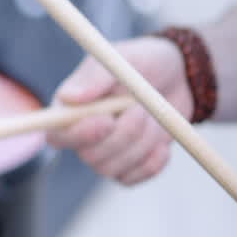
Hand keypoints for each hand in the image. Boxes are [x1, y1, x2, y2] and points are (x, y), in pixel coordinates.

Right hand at [46, 37, 192, 185]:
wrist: (179, 76)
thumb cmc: (143, 62)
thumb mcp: (122, 59)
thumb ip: (95, 76)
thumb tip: (69, 97)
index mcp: (71, 110)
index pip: (56, 136)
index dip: (79, 134)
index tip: (107, 120)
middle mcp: (83, 136)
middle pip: (90, 156)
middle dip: (124, 134)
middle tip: (141, 107)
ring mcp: (105, 154)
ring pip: (112, 169)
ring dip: (142, 142)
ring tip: (153, 115)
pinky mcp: (128, 166)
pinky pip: (131, 178)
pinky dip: (151, 162)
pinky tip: (162, 141)